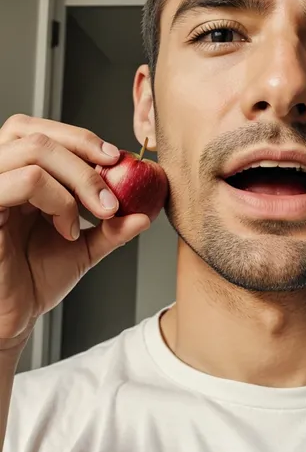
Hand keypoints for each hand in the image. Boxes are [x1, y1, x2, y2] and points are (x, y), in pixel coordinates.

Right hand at [0, 114, 159, 350]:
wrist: (10, 320)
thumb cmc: (33, 281)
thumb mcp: (83, 248)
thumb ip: (111, 228)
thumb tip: (145, 214)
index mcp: (16, 175)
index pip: (42, 131)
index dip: (82, 138)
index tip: (117, 160)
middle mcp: (0, 176)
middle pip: (38, 132)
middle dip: (85, 156)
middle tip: (111, 194)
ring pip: (34, 149)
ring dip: (77, 179)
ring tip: (89, 216)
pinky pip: (24, 180)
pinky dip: (58, 200)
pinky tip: (67, 229)